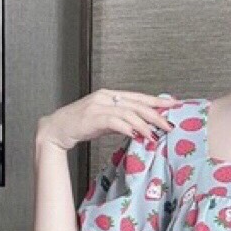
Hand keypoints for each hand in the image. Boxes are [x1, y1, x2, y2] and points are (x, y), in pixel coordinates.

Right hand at [36, 89, 179, 151]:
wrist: (56, 129)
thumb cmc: (81, 125)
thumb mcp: (106, 120)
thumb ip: (123, 120)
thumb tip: (143, 127)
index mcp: (110, 94)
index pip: (139, 97)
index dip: (157, 101)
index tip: (174, 104)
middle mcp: (106, 97)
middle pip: (137, 104)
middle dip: (156, 115)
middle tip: (169, 125)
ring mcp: (98, 106)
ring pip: (128, 112)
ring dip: (143, 125)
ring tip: (154, 135)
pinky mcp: (92, 117)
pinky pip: (114, 121)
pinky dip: (127, 128)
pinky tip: (136, 135)